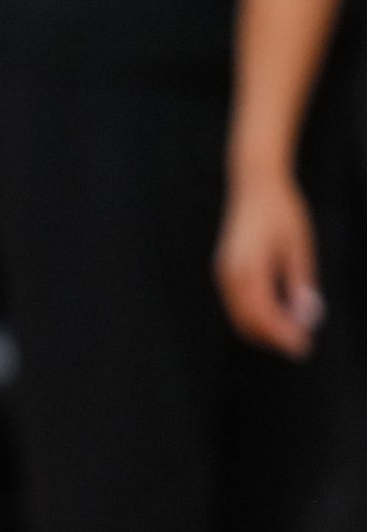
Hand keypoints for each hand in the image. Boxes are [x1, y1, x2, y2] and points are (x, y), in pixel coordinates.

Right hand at [216, 168, 322, 358]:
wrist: (254, 184)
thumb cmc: (281, 210)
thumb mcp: (300, 247)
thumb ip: (301, 284)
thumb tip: (307, 316)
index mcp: (248, 271)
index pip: (264, 316)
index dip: (284, 335)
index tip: (304, 347)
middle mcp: (229, 277)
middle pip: (247, 322)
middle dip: (273, 338)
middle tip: (301, 345)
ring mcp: (223, 275)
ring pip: (239, 316)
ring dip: (263, 330)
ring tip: (291, 333)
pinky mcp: (224, 271)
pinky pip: (235, 305)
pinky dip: (254, 317)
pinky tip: (275, 315)